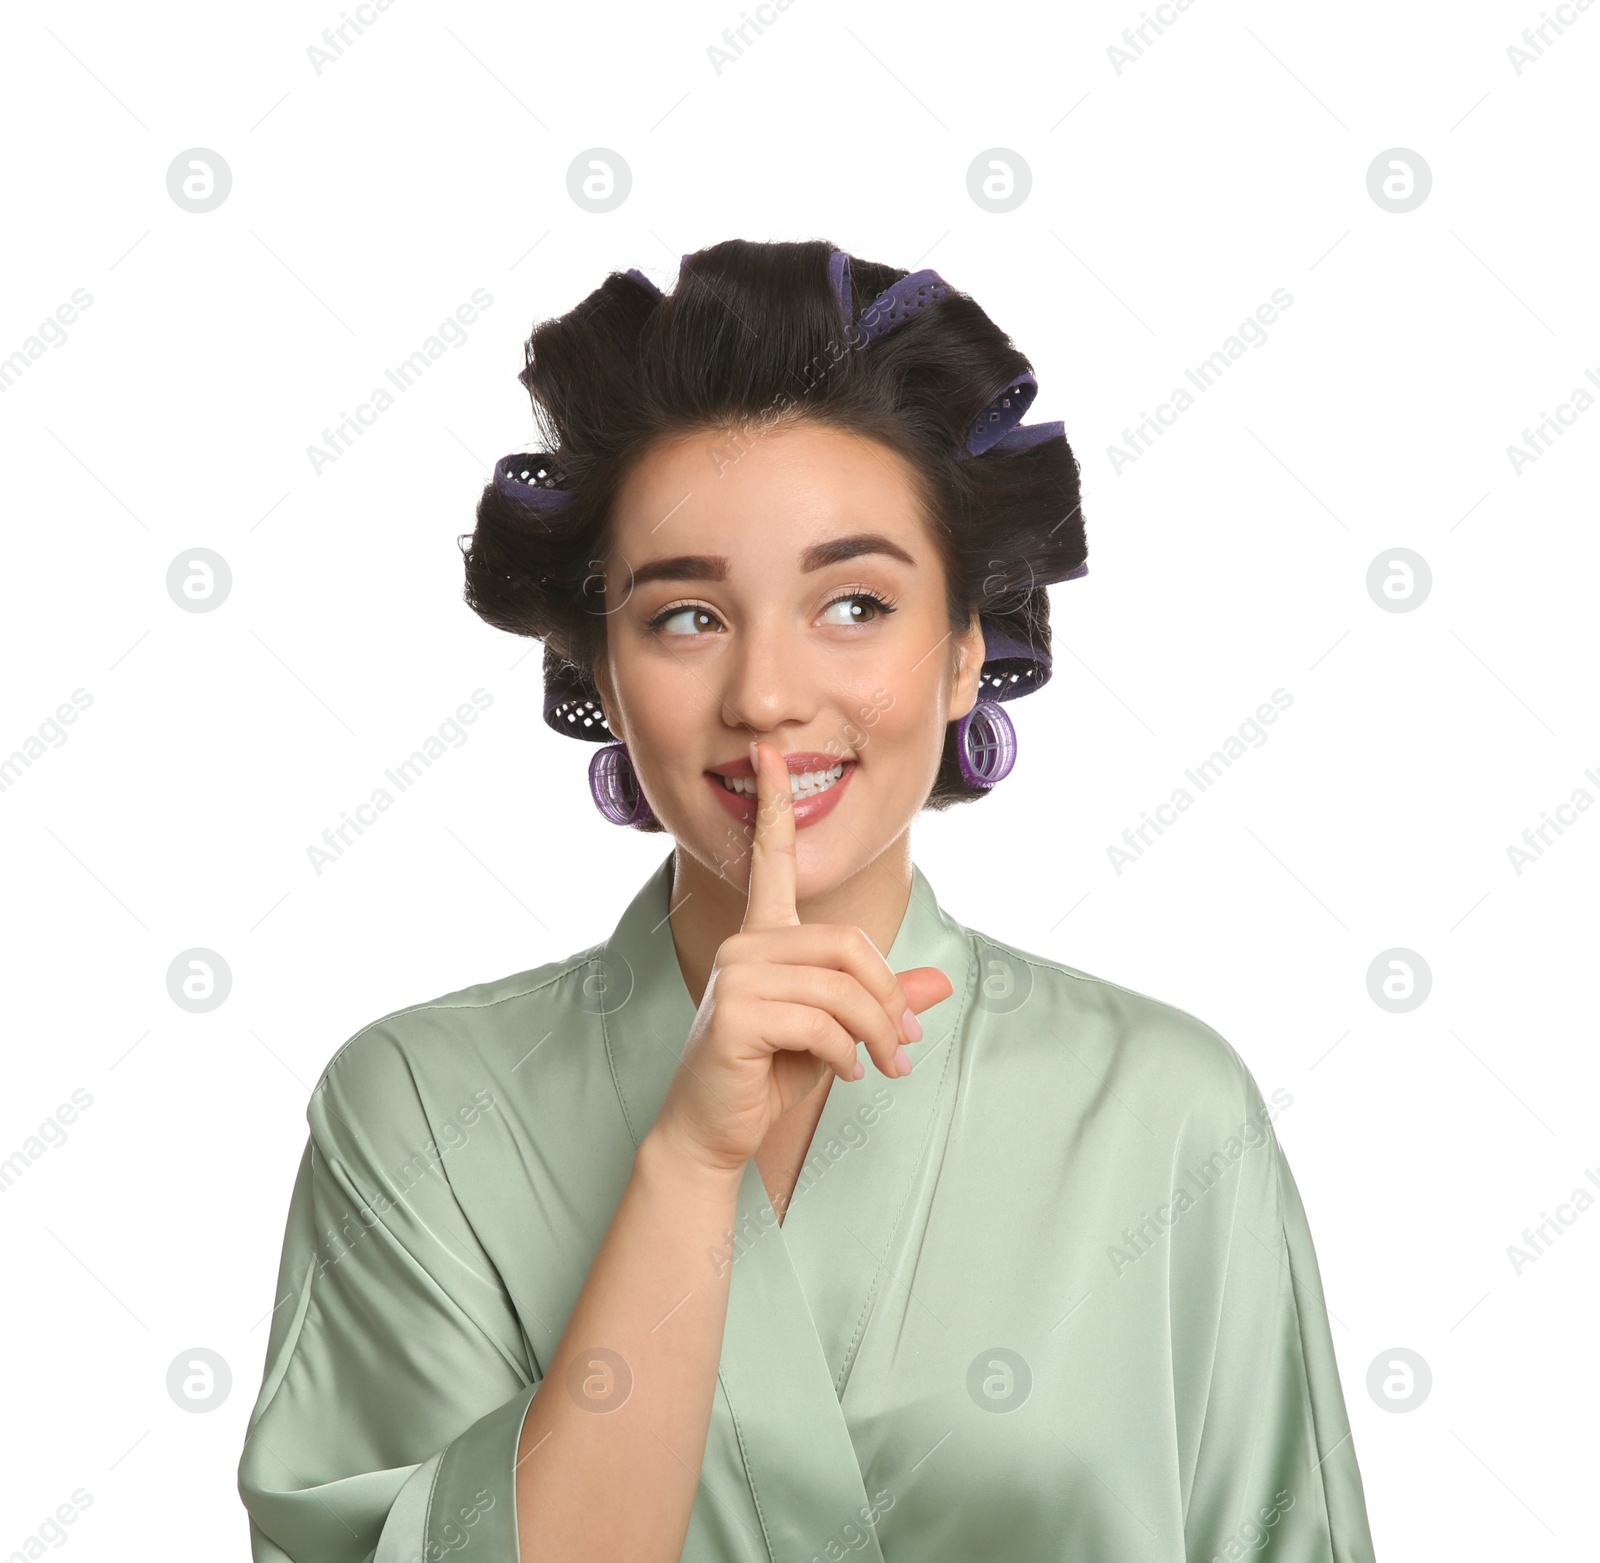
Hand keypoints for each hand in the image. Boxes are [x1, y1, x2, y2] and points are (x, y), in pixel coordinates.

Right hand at [651, 740, 952, 1175]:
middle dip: (887, 1000)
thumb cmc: (769, 1074)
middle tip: (901, 1045)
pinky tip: (845, 1073)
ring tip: (882, 1066)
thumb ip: (883, 1004)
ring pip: (840, 988)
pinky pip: (820, 1022)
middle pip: (846, 944)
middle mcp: (744, 946)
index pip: (769, 862)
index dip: (773, 806)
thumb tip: (939, 985)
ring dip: (876, 1035)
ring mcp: (734, 977)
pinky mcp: (732, 1014)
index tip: (769, 756)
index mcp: (763, 938)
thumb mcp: (839, 1034)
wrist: (717, 1130)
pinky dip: (848, 1054)